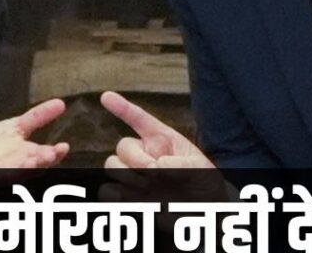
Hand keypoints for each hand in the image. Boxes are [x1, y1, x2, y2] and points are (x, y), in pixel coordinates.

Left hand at [0, 99, 69, 198]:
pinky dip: (3, 172)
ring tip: (33, 162)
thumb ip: (38, 117)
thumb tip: (61, 103)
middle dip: (43, 161)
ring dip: (26, 168)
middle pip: (34, 164)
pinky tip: (7, 167)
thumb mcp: (17, 127)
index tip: (64, 147)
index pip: (45, 154)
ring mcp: (5, 171)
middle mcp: (20, 164)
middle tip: (52, 154)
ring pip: (19, 171)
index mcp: (29, 153)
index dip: (55, 152)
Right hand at [100, 91, 227, 208]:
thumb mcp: (201, 169)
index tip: (106, 96)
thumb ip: (181, 163)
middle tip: (154, 174)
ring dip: (125, 174)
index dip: (122, 107)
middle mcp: (145, 155)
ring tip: (146, 186)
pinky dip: (114, 194)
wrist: (204, 215)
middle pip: (123, 146)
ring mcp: (135, 176)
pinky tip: (130, 199)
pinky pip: (107, 190)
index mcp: (162, 141)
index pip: (139, 119)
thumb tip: (157, 166)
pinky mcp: (129, 198)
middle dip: (137, 159)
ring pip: (112, 165)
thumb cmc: (205, 187)